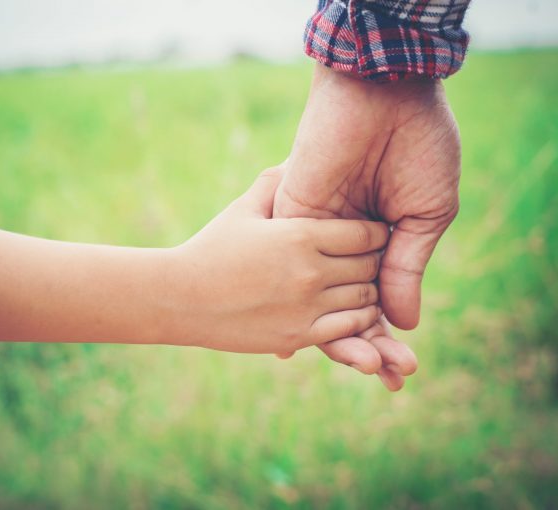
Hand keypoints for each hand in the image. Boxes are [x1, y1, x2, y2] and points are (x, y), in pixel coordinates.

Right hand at [167, 166, 388, 354]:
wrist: (180, 299)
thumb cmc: (210, 249)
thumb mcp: (242, 210)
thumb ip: (273, 185)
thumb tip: (293, 160)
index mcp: (299, 235)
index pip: (366, 233)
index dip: (377, 233)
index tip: (376, 234)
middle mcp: (309, 271)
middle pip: (370, 266)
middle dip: (375, 262)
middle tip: (373, 261)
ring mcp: (306, 306)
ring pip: (366, 299)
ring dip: (370, 292)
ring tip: (363, 285)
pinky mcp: (298, 336)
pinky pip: (349, 327)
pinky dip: (359, 320)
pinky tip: (351, 311)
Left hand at [274, 65, 460, 387]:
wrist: (385, 93)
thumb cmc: (417, 146)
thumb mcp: (424, 214)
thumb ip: (406, 267)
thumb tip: (403, 323)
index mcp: (379, 238)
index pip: (378, 298)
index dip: (389, 334)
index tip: (402, 370)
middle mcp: (344, 242)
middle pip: (348, 306)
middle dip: (370, 345)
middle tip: (393, 380)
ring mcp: (316, 233)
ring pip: (320, 298)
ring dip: (340, 337)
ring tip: (366, 372)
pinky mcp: (291, 218)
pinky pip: (291, 270)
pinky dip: (296, 304)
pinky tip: (298, 346)